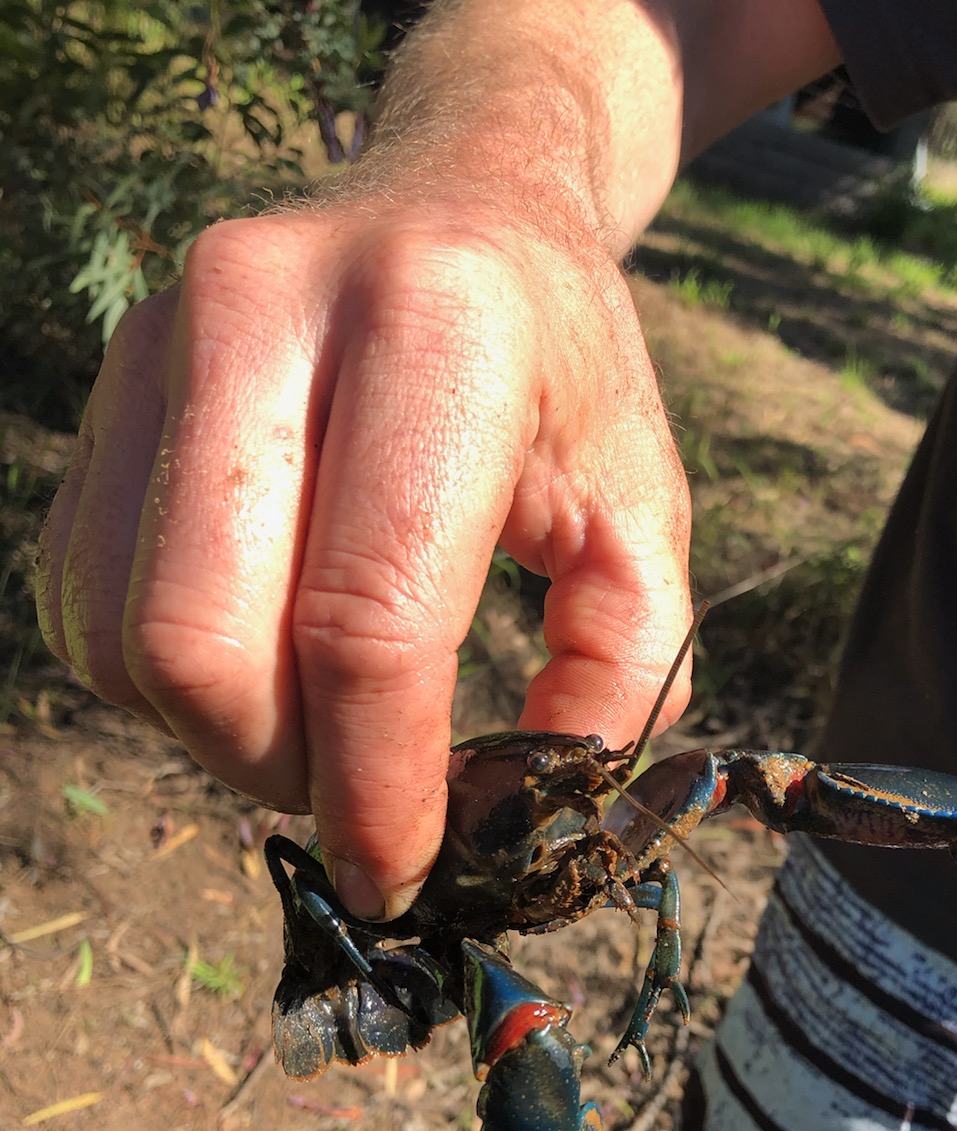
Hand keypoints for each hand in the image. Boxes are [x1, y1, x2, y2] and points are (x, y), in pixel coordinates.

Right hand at [36, 195, 691, 917]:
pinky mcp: (106, 383)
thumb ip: (620, 670)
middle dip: (283, 774)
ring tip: (321, 725)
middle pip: (203, 644)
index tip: (405, 874)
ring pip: (125, 638)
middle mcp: (263, 313)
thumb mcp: (644, 510)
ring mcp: (157, 338)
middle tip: (361, 798)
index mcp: (433, 331)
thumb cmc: (563, 374)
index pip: (364, 622)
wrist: (460, 201)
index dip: (377, 788)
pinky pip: (82, 599)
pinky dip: (164, 683)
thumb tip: (517, 821)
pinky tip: (259, 661)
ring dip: (221, 737)